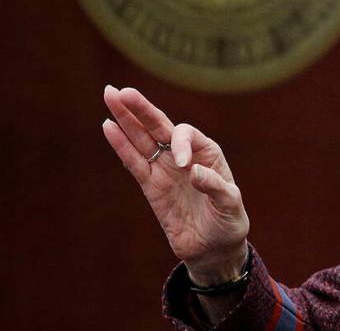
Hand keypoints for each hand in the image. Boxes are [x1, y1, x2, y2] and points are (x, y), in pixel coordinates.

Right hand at [101, 86, 249, 283]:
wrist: (214, 249)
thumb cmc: (228, 222)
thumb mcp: (230, 204)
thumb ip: (215, 187)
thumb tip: (192, 172)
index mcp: (207, 153)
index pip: (185, 133)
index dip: (180, 143)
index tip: (183, 166)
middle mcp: (183, 156)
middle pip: (158, 126)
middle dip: (140, 108)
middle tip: (120, 91)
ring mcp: (165, 170)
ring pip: (141, 139)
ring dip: (125, 119)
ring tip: (109, 96)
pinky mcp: (151, 188)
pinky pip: (133, 163)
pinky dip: (121, 145)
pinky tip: (108, 126)